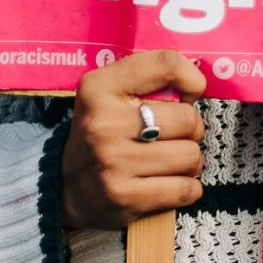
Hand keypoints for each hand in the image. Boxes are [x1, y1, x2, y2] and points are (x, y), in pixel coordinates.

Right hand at [60, 50, 207, 233]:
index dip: (191, 80)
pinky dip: (187, 189)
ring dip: (188, 162)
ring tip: (167, 162)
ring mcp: (113, 163)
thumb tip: (197, 87)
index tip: (188, 95)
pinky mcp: (123, 198)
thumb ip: (151, 79)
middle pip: (188, 119)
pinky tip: (168, 184)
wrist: (65, 186)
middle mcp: (104, 124)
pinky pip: (184, 189)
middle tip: (173, 137)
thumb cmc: (103, 132)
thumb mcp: (111, 92)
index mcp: (99, 88)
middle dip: (190, 130)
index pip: (165, 64)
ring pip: (190, 156)